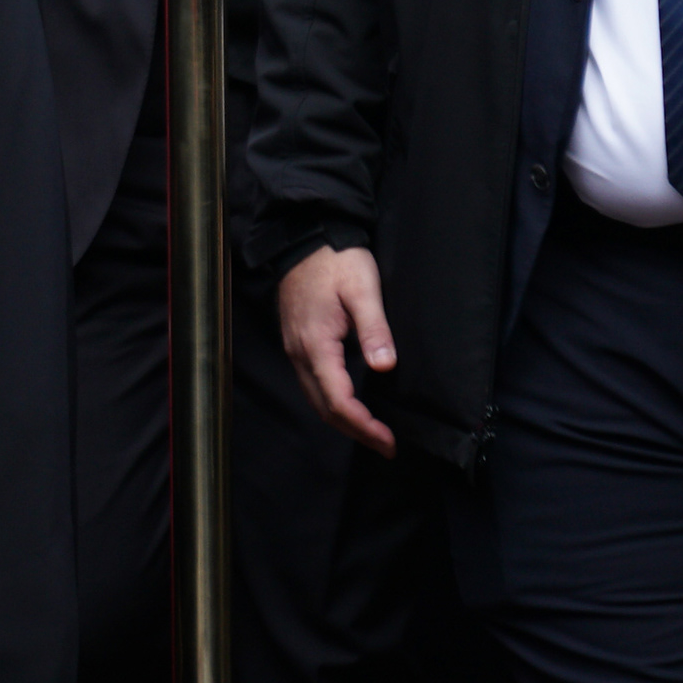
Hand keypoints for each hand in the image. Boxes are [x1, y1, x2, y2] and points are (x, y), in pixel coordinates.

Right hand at [277, 246, 398, 456]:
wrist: (305, 237)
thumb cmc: (336, 261)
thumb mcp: (363, 289)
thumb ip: (374, 329)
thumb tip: (384, 367)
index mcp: (315, 343)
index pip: (338, 399)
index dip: (363, 425)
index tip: (388, 440)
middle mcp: (299, 352)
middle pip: (323, 407)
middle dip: (355, 431)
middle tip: (386, 446)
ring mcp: (295, 347)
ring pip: (315, 397)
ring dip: (343, 420)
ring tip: (372, 432)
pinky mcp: (297, 341)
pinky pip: (312, 383)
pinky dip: (332, 402)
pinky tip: (350, 404)